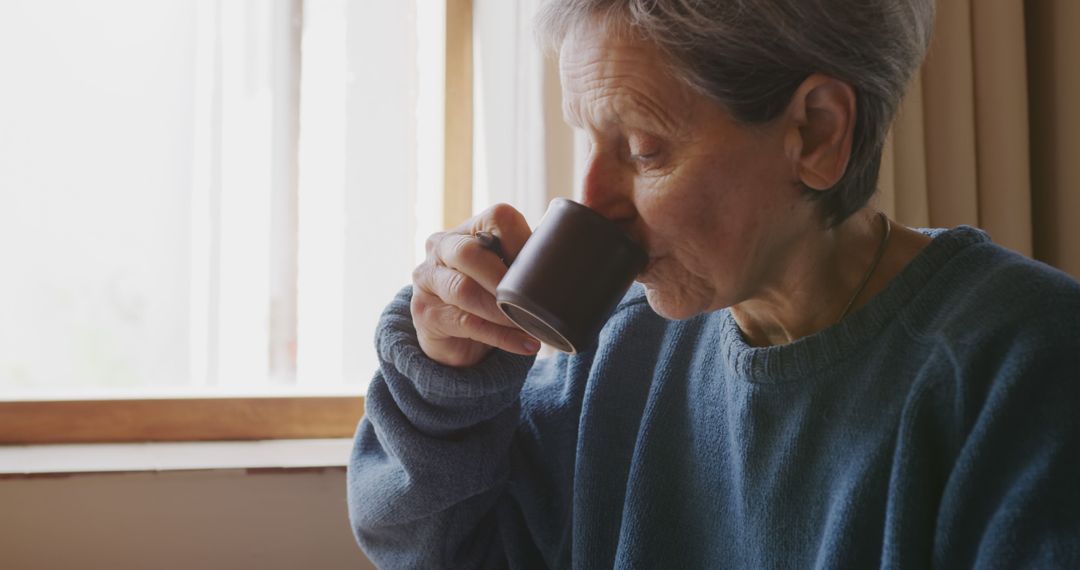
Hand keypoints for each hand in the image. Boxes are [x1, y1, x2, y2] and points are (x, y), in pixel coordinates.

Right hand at [410, 204, 539, 366]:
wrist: (451, 332)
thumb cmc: (486, 293)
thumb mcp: (503, 270)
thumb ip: (527, 262)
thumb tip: (575, 264)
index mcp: (468, 228)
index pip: (497, 218)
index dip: (523, 241)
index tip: (544, 267)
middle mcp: (441, 247)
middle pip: (469, 253)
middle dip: (504, 279)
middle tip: (532, 300)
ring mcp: (428, 280)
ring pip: (464, 291)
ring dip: (502, 312)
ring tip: (532, 326)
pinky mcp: (425, 313)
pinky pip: (465, 323)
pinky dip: (500, 336)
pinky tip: (525, 344)